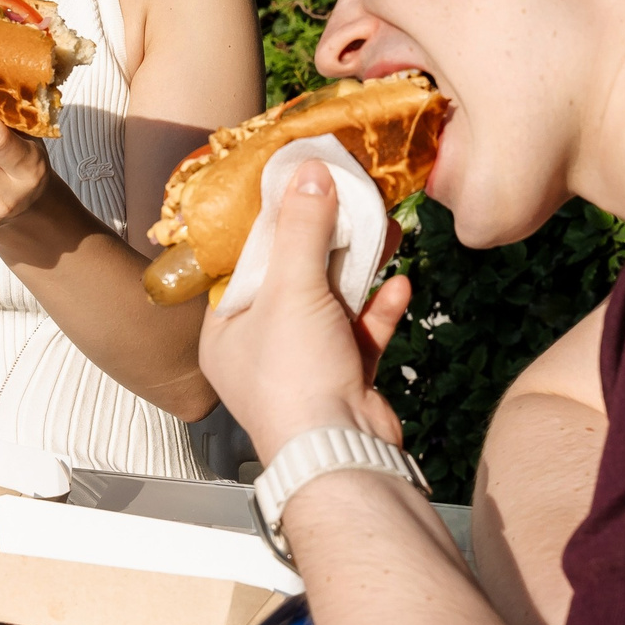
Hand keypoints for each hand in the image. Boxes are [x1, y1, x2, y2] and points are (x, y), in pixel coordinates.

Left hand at [200, 162, 413, 466]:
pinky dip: (378, 308)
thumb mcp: (292, 289)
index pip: (246, 264)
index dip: (274, 224)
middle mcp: (260, 349)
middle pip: (293, 279)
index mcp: (225, 331)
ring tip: (384, 230)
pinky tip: (400, 282)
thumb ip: (301, 228)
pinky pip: (360, 333)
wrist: (340, 451)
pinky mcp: (342, 380)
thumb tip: (308, 173)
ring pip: (331, 303)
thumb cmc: (294, 381)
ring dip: (359, 269)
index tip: (299, 188)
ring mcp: (303, 366)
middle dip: (325, 242)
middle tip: (349, 200)